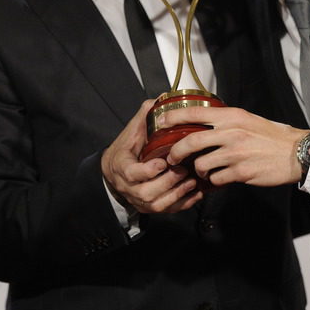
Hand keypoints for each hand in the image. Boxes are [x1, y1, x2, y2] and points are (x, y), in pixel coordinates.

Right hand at [101, 99, 202, 213]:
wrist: (114, 172)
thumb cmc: (125, 151)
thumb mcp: (130, 132)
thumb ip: (144, 117)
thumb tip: (161, 99)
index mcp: (122, 167)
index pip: (132, 174)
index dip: (148, 171)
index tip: (162, 162)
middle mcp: (129, 187)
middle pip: (147, 193)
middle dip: (168, 183)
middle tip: (183, 170)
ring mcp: (139, 200)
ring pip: (157, 205)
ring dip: (176, 194)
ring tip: (191, 181)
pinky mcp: (149, 207)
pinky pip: (167, 211)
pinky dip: (182, 204)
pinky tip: (195, 194)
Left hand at [158, 105, 309, 187]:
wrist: (295, 152)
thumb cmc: (270, 136)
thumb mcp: (247, 119)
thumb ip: (225, 121)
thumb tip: (202, 123)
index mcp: (230, 116)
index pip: (195, 113)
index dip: (173, 117)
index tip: (160, 122)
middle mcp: (230, 132)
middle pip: (191, 141)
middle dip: (176, 151)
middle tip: (171, 158)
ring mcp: (235, 153)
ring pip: (201, 164)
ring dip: (197, 170)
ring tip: (202, 171)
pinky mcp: (240, 172)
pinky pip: (216, 178)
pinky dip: (213, 180)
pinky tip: (218, 178)